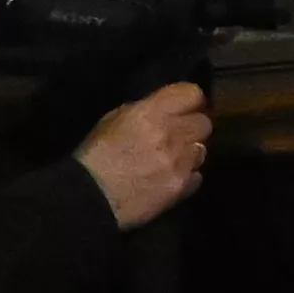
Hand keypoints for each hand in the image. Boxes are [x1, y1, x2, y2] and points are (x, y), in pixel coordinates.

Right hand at [78, 82, 211, 228]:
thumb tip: (164, 109)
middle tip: (178, 135)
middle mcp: (171, 134)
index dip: (191, 100)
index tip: (187, 106)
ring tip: (172, 159)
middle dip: (192, 127)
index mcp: (151, 113)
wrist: (89, 198)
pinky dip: (187, 176)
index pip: (191, 94)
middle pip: (204, 123)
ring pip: (202, 150)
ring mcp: (180, 162)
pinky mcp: (182, 187)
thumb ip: (143, 111)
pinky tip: (170, 178)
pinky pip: (196, 176)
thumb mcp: (112, 120)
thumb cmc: (94, 156)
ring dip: (190, 152)